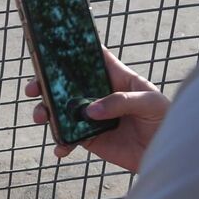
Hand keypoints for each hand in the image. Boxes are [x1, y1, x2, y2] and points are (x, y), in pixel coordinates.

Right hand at [27, 48, 168, 171]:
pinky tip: (61, 148)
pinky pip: (69, 139)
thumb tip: (89, 110)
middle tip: (33, 88)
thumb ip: (121, 101)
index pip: (93, 58)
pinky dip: (61, 143)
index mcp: (116, 78)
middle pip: (67, 83)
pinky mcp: (90, 139)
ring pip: (61, 110)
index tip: (53, 45)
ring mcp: (92, 117)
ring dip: (46, 112)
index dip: (75, 49)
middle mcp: (100, 95)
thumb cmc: (164, 120)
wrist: (165, 154)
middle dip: (46, 83)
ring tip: (40, 117)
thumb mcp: (150, 103)